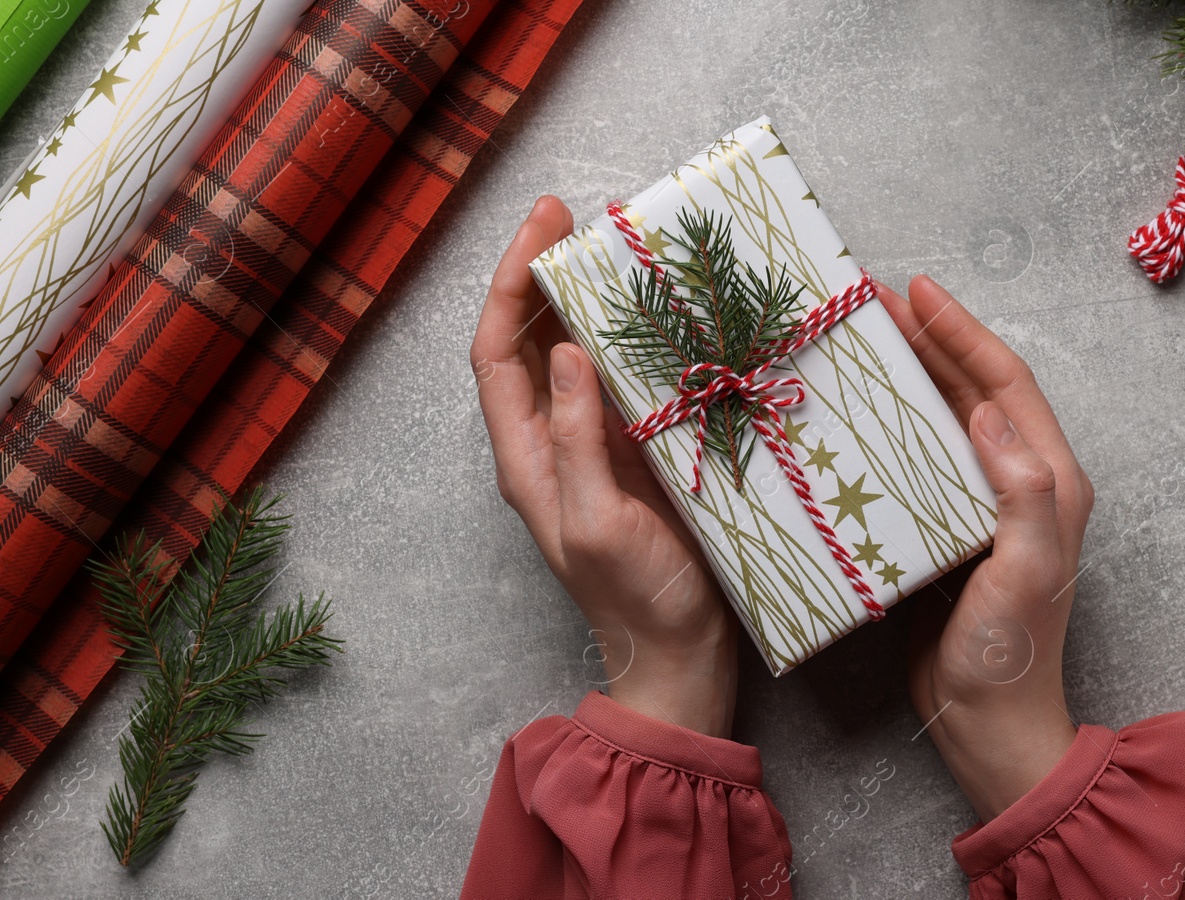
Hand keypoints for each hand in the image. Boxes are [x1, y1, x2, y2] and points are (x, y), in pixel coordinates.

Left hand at [471, 196, 738, 738]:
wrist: (679, 654)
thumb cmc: (636, 599)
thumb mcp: (598, 522)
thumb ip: (577, 440)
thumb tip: (564, 352)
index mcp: (526, 457)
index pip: (495, 353)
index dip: (510, 286)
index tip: (542, 227)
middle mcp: (552, 441)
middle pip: (528, 342)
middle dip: (543, 275)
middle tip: (577, 216)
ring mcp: (595, 445)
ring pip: (575, 354)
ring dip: (588, 300)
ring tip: (616, 247)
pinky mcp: (638, 452)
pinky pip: (624, 380)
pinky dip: (633, 339)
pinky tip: (660, 311)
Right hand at [881, 275, 1093, 821]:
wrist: (989, 724)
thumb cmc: (1012, 654)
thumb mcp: (1026, 569)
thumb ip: (1021, 491)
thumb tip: (986, 411)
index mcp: (1052, 482)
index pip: (1007, 385)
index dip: (965, 333)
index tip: (919, 291)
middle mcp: (1020, 484)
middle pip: (974, 391)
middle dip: (932, 341)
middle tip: (878, 302)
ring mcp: (981, 507)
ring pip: (943, 420)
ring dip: (909, 377)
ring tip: (864, 341)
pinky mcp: (946, 530)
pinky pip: (919, 460)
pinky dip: (891, 427)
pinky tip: (855, 415)